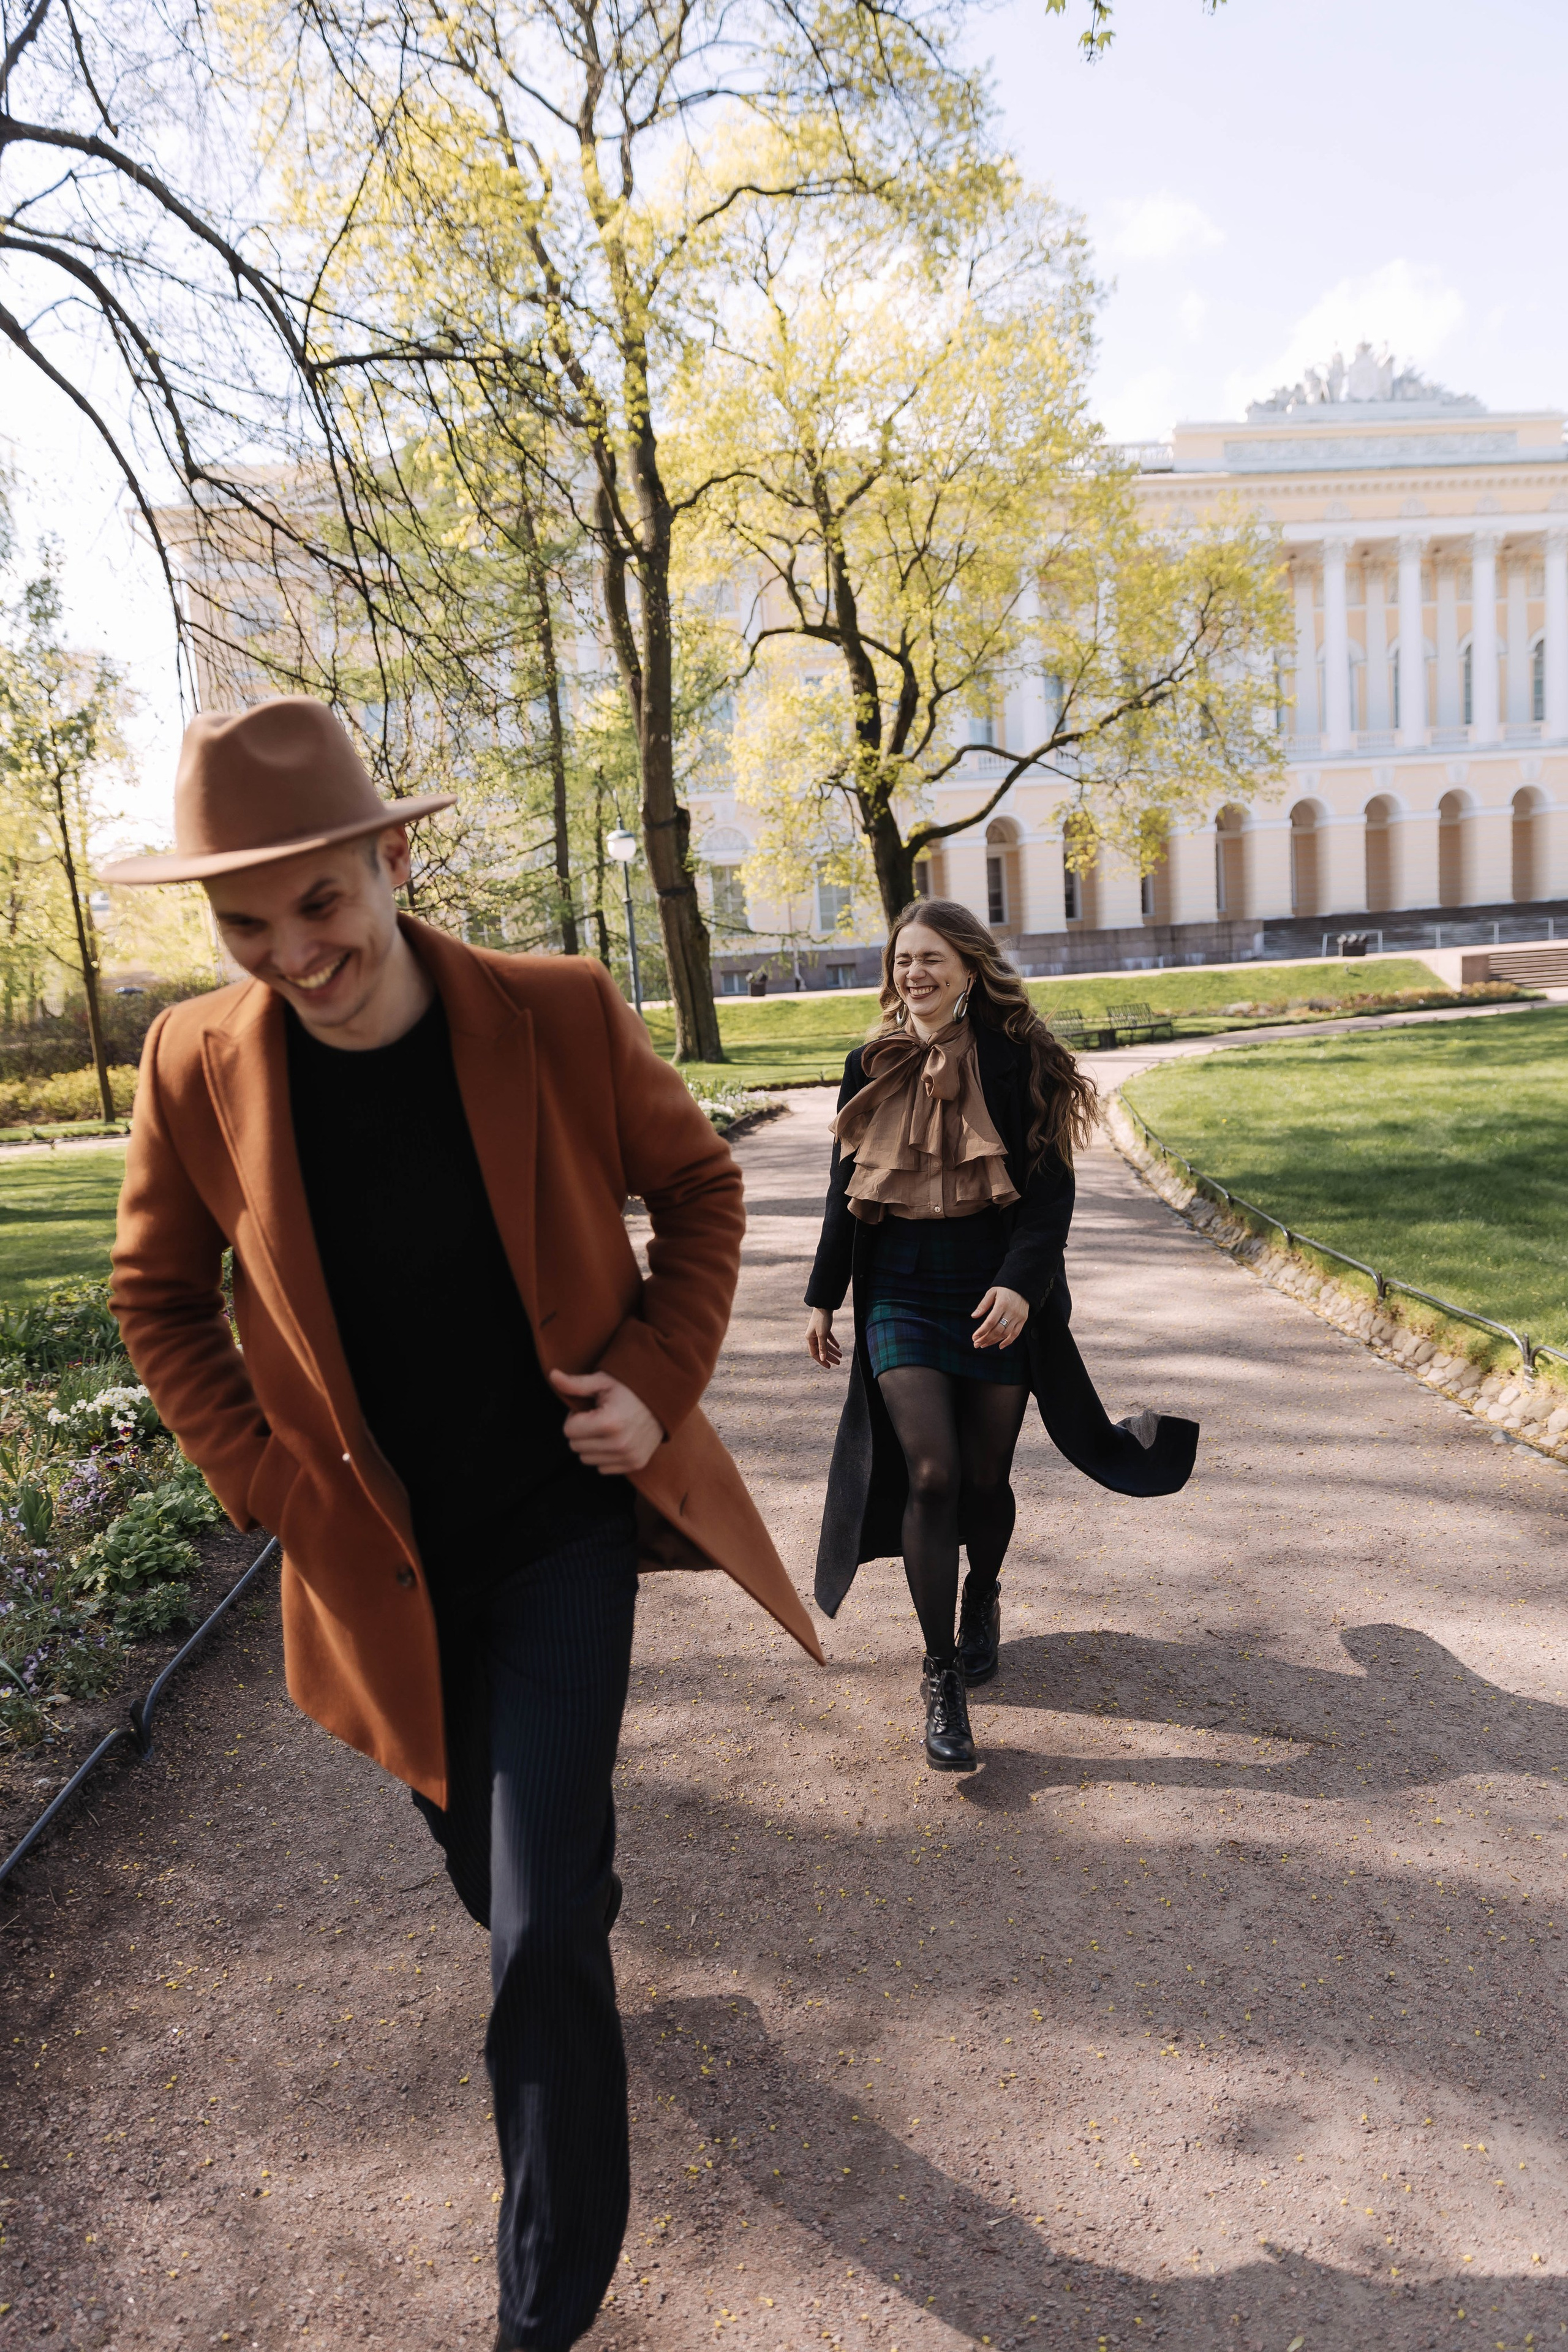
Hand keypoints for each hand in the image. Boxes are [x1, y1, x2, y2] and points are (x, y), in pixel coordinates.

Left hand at [549, 1368, 663, 1473]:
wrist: (666, 1397)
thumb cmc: (630, 1387)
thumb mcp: (603, 1381)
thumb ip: (576, 1384)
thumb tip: (552, 1375)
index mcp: (609, 1422)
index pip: (568, 1430)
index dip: (575, 1417)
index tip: (590, 1409)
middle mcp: (620, 1444)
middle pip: (575, 1447)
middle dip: (581, 1431)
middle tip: (598, 1417)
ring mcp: (629, 1456)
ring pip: (586, 1459)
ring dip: (591, 1445)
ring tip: (607, 1427)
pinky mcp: (636, 1464)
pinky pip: (602, 1468)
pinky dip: (604, 1456)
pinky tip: (616, 1439)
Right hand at [806, 1308, 841, 1368]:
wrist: (824, 1305)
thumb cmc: (822, 1319)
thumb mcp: (822, 1334)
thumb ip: (822, 1347)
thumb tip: (822, 1358)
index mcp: (809, 1339)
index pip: (815, 1354)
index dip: (822, 1361)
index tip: (829, 1367)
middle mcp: (812, 1336)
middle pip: (821, 1350)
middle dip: (830, 1357)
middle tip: (839, 1363)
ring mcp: (818, 1332)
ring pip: (825, 1344)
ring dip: (833, 1350)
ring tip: (841, 1356)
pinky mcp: (823, 1327)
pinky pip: (828, 1338)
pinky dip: (833, 1342)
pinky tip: (838, 1346)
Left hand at [971, 1284, 1028, 1349]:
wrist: (1023, 1285)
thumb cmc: (1004, 1288)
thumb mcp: (992, 1292)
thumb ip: (983, 1305)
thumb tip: (973, 1316)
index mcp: (1002, 1304)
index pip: (990, 1322)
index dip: (982, 1331)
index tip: (974, 1337)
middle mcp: (1011, 1312)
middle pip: (997, 1330)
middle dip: (985, 1339)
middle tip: (976, 1344)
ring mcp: (1018, 1317)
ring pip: (1005, 1334)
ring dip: (994, 1341)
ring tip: (984, 1344)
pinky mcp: (1023, 1320)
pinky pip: (1016, 1334)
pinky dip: (1008, 1341)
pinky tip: (999, 1346)